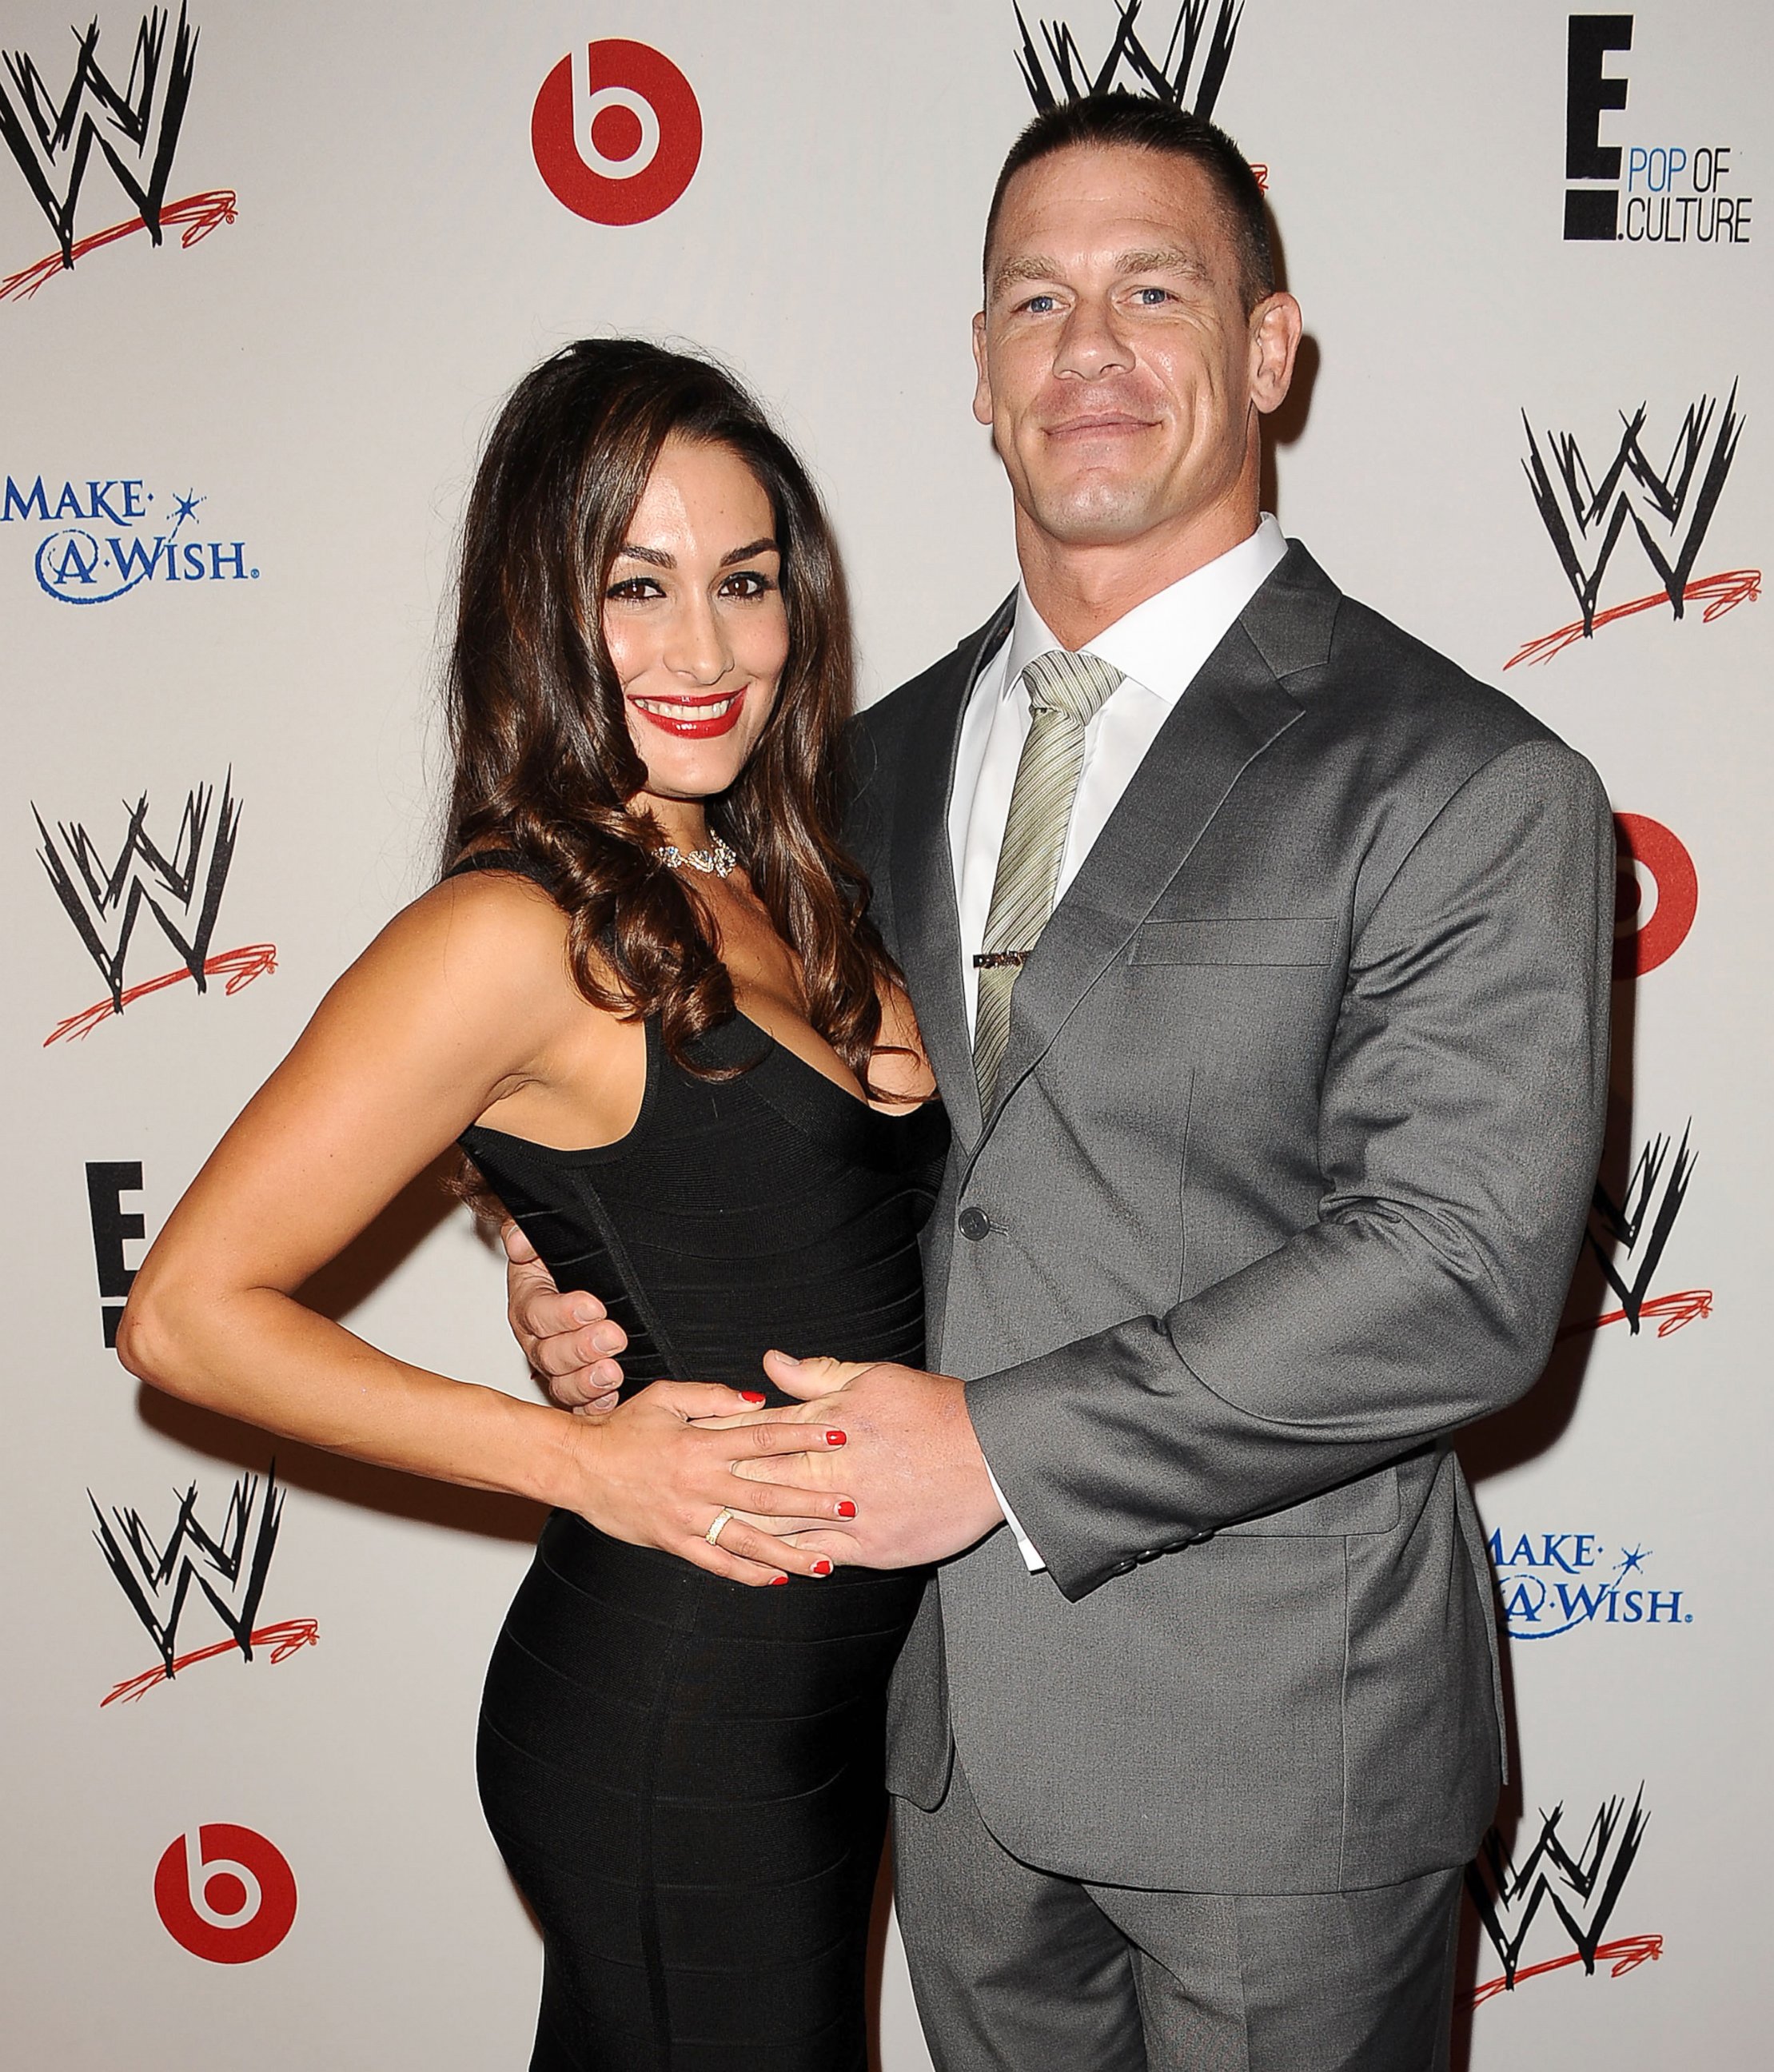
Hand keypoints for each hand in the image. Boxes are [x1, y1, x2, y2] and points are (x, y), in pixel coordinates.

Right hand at [504, 1219, 624, 1411]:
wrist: (588, 1279)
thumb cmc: (566, 1262)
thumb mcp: (549, 1241)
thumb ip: (528, 1235)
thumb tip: (520, 1240)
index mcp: (529, 1304)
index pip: (538, 1313)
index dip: (564, 1313)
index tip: (594, 1307)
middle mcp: (539, 1341)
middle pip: (549, 1355)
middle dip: (582, 1349)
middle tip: (613, 1337)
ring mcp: (559, 1368)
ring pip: (562, 1385)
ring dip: (587, 1383)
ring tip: (612, 1373)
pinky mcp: (580, 1385)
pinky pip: (581, 1406)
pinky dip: (594, 1407)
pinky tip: (610, 1400)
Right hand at [562, 1378, 860, 1585]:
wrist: (578, 1466)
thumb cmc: (623, 1428)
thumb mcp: (665, 1397)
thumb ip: (712, 1397)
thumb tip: (756, 1401)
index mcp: (701, 1443)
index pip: (763, 1438)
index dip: (803, 1437)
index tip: (839, 1437)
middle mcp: (699, 1483)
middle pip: (766, 1495)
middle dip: (811, 1503)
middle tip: (849, 1506)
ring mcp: (687, 1517)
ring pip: (748, 1539)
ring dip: (790, 1551)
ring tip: (827, 1561)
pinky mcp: (674, 1542)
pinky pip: (717, 1562)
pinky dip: (749, 1573)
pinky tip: (779, 1578)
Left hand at [716, 1354, 1004, 1568]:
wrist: (990, 1453)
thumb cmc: (934, 1410)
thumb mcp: (874, 1377)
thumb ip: (817, 1376)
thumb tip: (771, 1363)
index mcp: (829, 1425)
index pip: (762, 1433)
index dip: (726, 1438)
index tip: (695, 1441)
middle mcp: (831, 1471)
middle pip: (761, 1482)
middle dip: (720, 1487)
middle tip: (681, 1491)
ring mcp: (850, 1513)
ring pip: (783, 1525)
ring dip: (746, 1529)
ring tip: (711, 1530)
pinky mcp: (872, 1546)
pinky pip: (821, 1555)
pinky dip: (793, 1559)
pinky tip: (770, 1564)